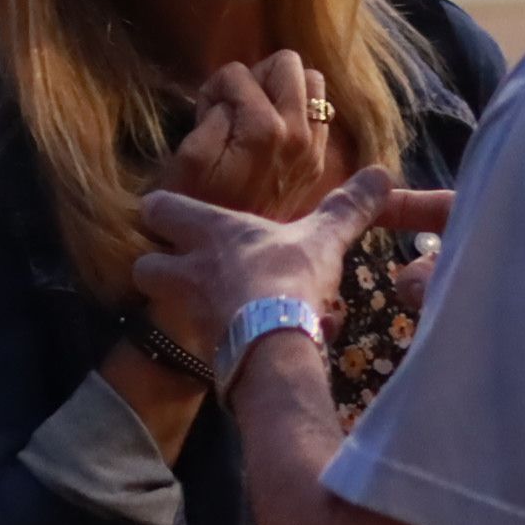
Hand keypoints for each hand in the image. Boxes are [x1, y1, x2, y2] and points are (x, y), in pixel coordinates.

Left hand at [134, 168, 453, 357]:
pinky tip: (254, 341)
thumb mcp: (323, 238)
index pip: (160, 208)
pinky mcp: (204, 351)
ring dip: (183, 306)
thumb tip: (381, 174)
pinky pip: (208, 342)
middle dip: (153, 265)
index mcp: (213, 233)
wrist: (273, 344)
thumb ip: (347, 208)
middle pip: (142, 265)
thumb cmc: (289, 277)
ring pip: (165, 307)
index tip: (162, 209)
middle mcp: (191, 271)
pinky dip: (225, 341)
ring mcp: (192, 314)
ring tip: (211, 305)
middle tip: (176, 265)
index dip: (158, 208)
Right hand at [155, 52, 334, 222]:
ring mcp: (314, 148)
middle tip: (235, 104)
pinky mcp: (317, 162)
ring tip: (256, 113)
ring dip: (283, 89)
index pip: (239, 73)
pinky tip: (274, 132)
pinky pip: (320, 114)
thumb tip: (231, 98)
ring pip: (314, 83)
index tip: (206, 113)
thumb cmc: (198, 207)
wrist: (230, 261)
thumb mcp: (191, 157)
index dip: (215, 88)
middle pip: (289, 64)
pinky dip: (300, 111)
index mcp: (264, 129)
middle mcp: (299, 134)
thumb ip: (213, 114)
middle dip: (257, 76)